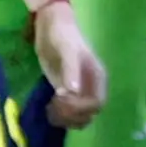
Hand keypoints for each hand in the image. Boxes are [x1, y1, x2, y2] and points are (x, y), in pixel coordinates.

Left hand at [34, 2, 107, 130]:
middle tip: (53, 106)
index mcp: (97, 77)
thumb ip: (70, 70)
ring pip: (80, 117)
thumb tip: (73, 92)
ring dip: (66, 119)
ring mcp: (79, 91)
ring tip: (50, 109)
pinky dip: (60, 116)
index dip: (79, 108)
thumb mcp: (66, 51)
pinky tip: (48, 108)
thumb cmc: (61, 36)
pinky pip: (69, 113)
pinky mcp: (66, 93)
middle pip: (89, 113)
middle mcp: (91, 86)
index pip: (96, 103)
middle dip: (72, 115)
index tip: (60, 99)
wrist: (51, 27)